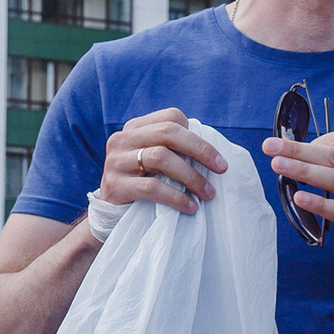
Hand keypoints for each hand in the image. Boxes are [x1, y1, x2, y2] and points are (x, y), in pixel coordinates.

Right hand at [99, 106, 227, 217]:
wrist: (111, 214)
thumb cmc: (142, 184)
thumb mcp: (154, 160)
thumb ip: (174, 149)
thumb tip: (213, 153)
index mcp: (135, 127)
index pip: (171, 118)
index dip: (197, 136)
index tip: (217, 159)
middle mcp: (122, 139)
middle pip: (167, 132)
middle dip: (200, 150)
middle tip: (221, 169)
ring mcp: (115, 161)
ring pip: (160, 157)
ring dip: (191, 176)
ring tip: (208, 194)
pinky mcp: (114, 185)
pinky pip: (151, 187)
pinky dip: (176, 197)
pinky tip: (190, 207)